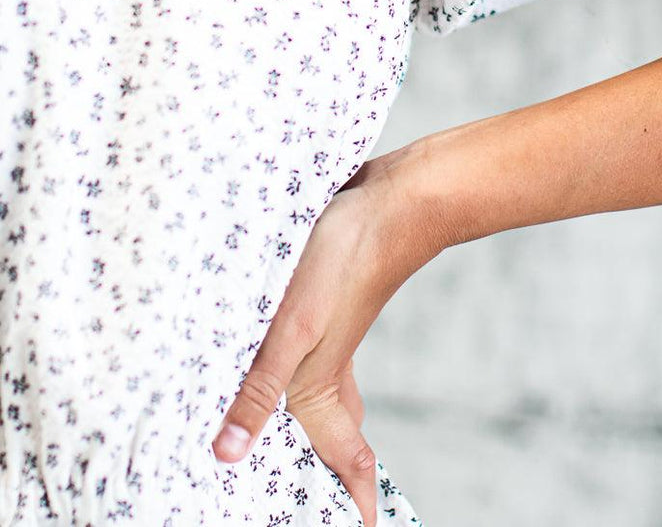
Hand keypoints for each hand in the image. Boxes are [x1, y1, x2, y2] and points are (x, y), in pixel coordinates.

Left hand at [211, 147, 439, 526]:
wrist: (394, 202)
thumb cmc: (348, 261)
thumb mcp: (295, 327)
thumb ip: (261, 387)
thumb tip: (229, 456)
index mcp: (322, 384)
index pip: (345, 457)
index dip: (353, 499)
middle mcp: (328, 364)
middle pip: (334, 430)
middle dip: (329, 466)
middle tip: (319, 495)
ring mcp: (328, 329)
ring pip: (320, 387)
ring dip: (308, 415)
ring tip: (287, 434)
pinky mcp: (322, 296)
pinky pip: (304, 344)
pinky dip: (290, 359)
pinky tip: (270, 341)